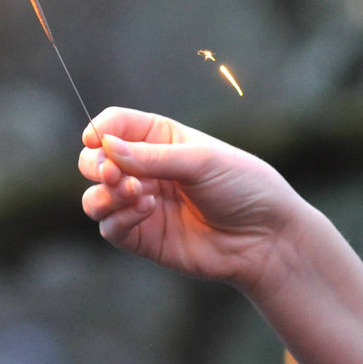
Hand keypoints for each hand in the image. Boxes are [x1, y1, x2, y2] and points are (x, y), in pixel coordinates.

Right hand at [79, 107, 302, 292]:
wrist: (267, 238)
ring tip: (132, 192)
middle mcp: (145, 170)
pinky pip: (110, 227)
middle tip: (112, 173)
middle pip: (95, 160)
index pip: (115, 125)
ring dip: (104, 194)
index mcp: (160, 139)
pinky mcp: (143, 237)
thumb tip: (106, 147)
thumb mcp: (201, 160)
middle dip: (95, 163)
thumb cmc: (243, 187)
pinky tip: (147, 210)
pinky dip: (119, 217)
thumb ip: (152, 157)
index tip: (95, 139)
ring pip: (95, 198)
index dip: (99, 130)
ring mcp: (142, 204)